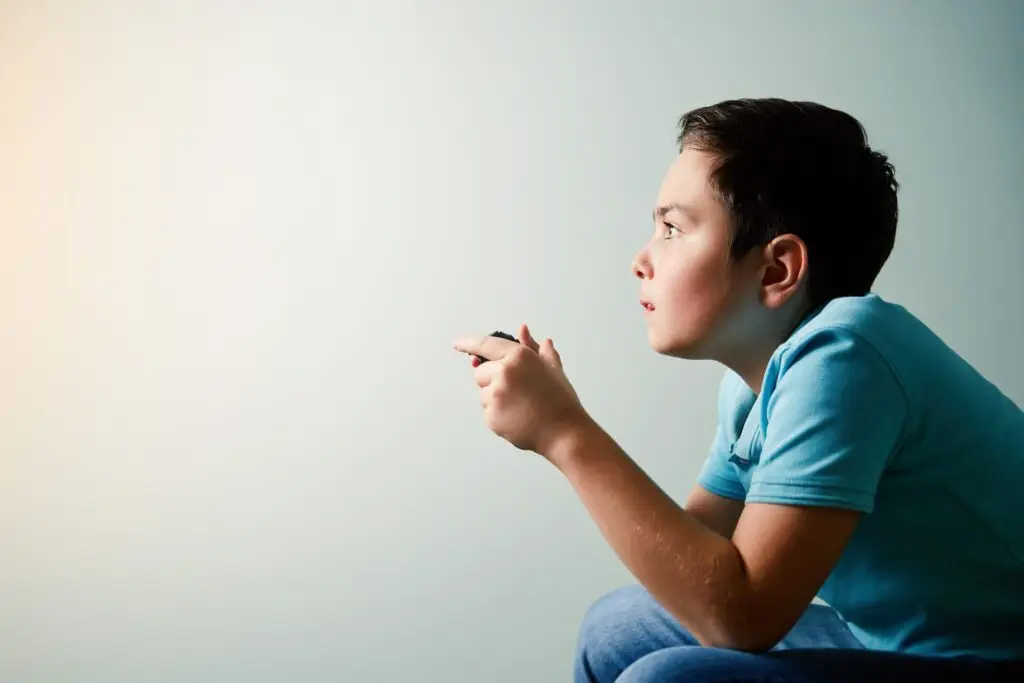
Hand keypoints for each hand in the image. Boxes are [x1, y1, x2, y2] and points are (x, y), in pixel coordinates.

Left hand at [453, 324, 588, 454]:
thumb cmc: (560, 400)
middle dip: (493, 379)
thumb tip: (522, 330)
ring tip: (521, 406)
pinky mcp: (491, 417)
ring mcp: (495, 396)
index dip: (469, 343)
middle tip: (518, 391)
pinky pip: (487, 412)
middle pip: (480, 372)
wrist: (564, 432)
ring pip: (483, 394)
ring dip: (495, 399)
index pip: (485, 345)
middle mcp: (504, 372)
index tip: (458, 343)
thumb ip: (533, 347)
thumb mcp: (550, 368)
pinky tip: (518, 417)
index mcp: (518, 356)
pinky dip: (499, 415)